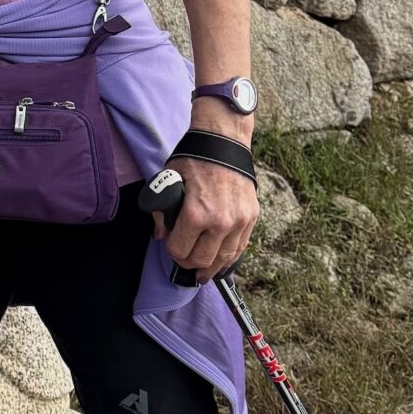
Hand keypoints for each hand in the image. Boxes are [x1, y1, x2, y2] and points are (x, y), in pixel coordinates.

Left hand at [155, 154, 257, 280]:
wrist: (225, 142)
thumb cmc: (195, 159)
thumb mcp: (169, 180)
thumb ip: (163, 210)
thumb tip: (161, 235)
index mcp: (196, 214)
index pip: (179, 250)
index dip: (172, 250)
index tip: (171, 244)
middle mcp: (220, 223)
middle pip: (201, 260)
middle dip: (188, 262)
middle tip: (183, 258)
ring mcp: (239, 222)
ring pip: (223, 259)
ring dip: (210, 266)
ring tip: (202, 271)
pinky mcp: (251, 218)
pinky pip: (239, 248)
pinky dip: (228, 257)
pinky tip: (220, 261)